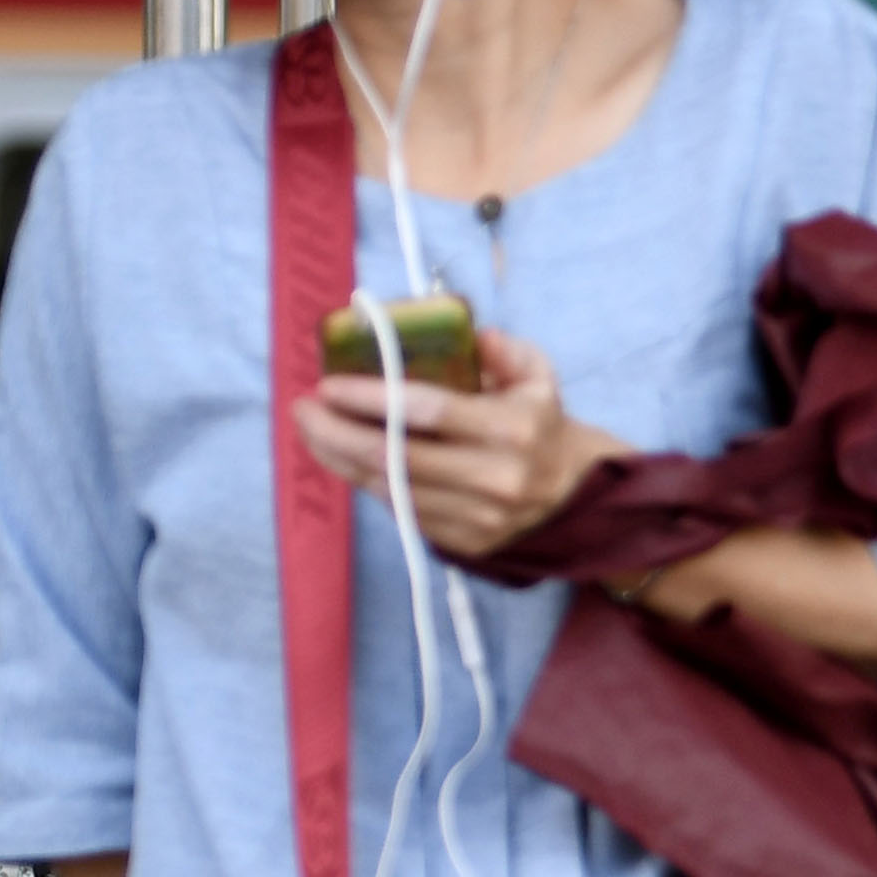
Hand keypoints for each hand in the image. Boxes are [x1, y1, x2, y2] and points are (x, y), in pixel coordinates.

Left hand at [292, 323, 624, 562]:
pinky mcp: (465, 542)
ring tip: (311, 429)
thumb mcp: (537, 375)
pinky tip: (344, 457)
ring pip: (389, 488)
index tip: (329, 386)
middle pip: (394, 456)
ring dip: (338, 458)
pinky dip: (364, 482)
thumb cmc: (540, 422)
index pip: (426, 412)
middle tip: (304, 408)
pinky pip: (400, 511)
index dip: (369, 398)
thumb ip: (504, 350)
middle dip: (335, 431)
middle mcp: (496, 478)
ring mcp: (479, 517)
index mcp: (514, 429)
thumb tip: (468, 335)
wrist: (572, 492)